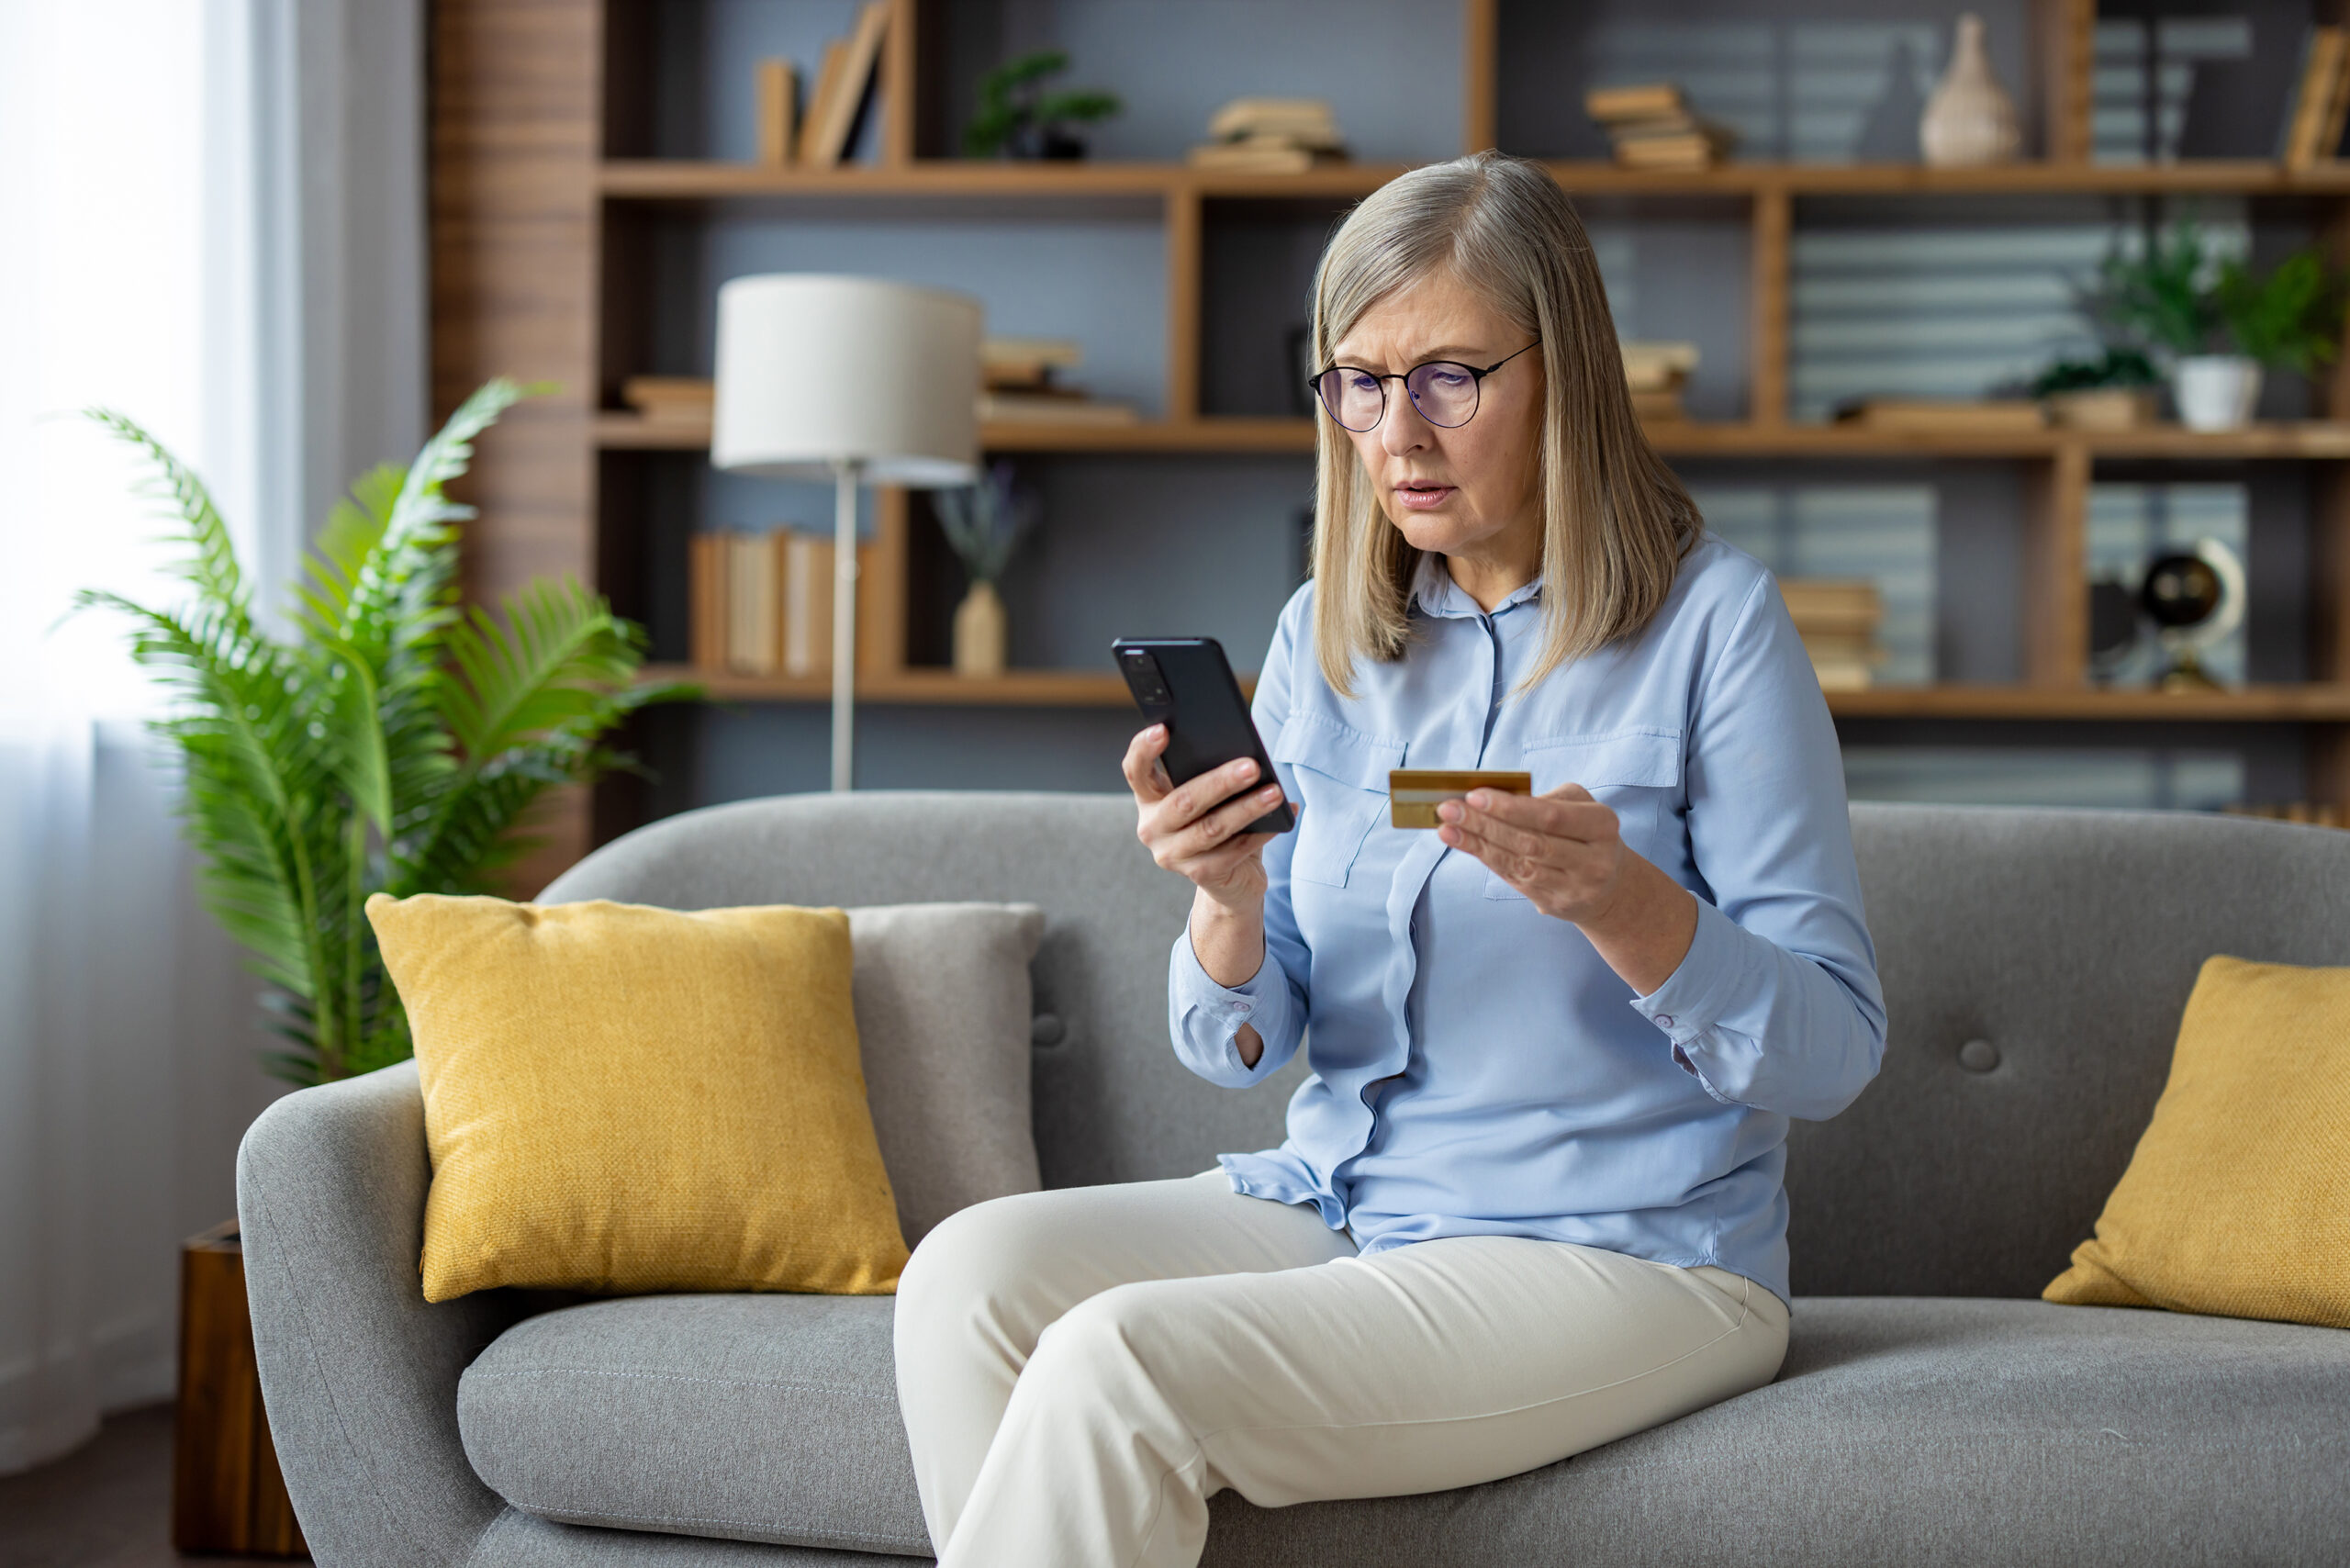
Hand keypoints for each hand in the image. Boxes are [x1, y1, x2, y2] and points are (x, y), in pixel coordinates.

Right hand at [1122, 725, 1295, 912]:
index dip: (1143, 750)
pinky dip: (1259, 834)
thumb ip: (1210, 773)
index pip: (1135, 771)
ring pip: (1211, 828)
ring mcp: (1171, 854)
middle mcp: (1152, 827)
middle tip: (1252, 766)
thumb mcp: (1210, 795)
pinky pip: (1232, 852)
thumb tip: (1243, 755)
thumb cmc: (1219, 819)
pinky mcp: (1197, 875)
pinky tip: (1280, 819)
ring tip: (1275, 792)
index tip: (1162, 729)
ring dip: (1247, 808)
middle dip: (1220, 782)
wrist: (1230, 876)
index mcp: (1149, 798)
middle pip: (1183, 801)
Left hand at [1436, 782, 1627, 923]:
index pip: (1551, 817)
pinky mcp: (1554, 904)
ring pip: (1518, 864)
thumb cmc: (1587, 833)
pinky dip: (1485, 858)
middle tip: (1449, 808)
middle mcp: (1593, 861)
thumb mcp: (1581, 807)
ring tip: (1447, 826)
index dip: (1511, 808)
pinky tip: (1463, 842)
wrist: (1611, 887)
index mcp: (1603, 825)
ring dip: (1477, 843)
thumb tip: (1492, 800)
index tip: (1474, 796)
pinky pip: (1514, 878)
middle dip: (1485, 824)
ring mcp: (1574, 887)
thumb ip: (1544, 800)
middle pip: (1531, 843)